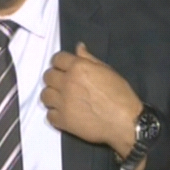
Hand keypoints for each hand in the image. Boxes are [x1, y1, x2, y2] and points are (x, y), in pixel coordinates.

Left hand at [41, 42, 142, 156]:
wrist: (125, 122)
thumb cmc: (120, 95)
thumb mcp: (107, 71)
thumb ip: (89, 58)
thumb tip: (78, 47)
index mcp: (78, 68)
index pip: (57, 58)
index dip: (60, 62)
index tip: (63, 67)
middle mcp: (67, 83)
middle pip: (47, 76)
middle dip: (54, 78)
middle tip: (63, 84)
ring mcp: (63, 102)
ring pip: (44, 95)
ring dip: (52, 95)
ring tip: (61, 99)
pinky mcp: (63, 120)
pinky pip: (49, 115)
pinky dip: (55, 114)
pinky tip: (64, 113)